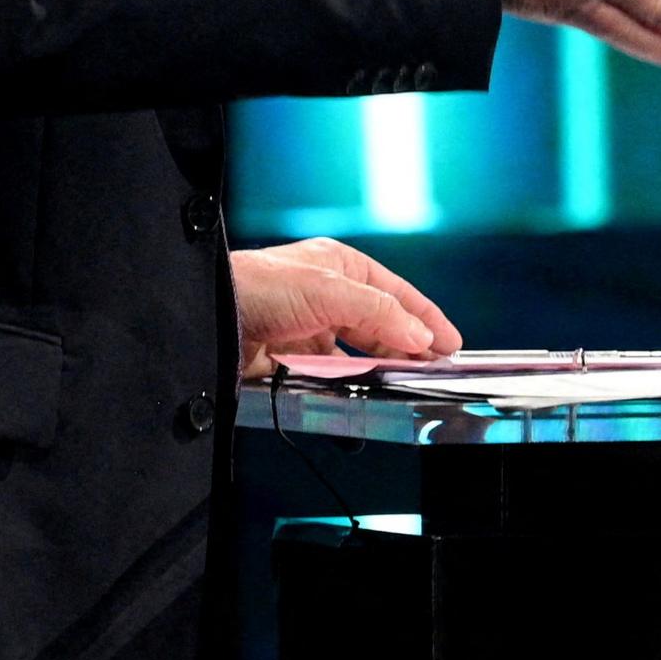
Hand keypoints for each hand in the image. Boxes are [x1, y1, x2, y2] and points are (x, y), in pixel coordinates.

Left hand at [231, 237, 462, 380]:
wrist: (210, 318)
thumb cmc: (259, 286)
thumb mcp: (328, 291)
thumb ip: (379, 313)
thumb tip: (419, 335)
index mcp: (340, 266)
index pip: (396, 293)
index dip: (426, 317)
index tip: (450, 342)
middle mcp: (327, 295)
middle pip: (381, 324)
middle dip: (408, 345)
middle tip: (434, 368)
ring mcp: (310, 328)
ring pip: (357, 353)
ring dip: (379, 367)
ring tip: (404, 382)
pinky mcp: (292, 358)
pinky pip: (329, 375)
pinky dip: (347, 384)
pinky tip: (362, 393)